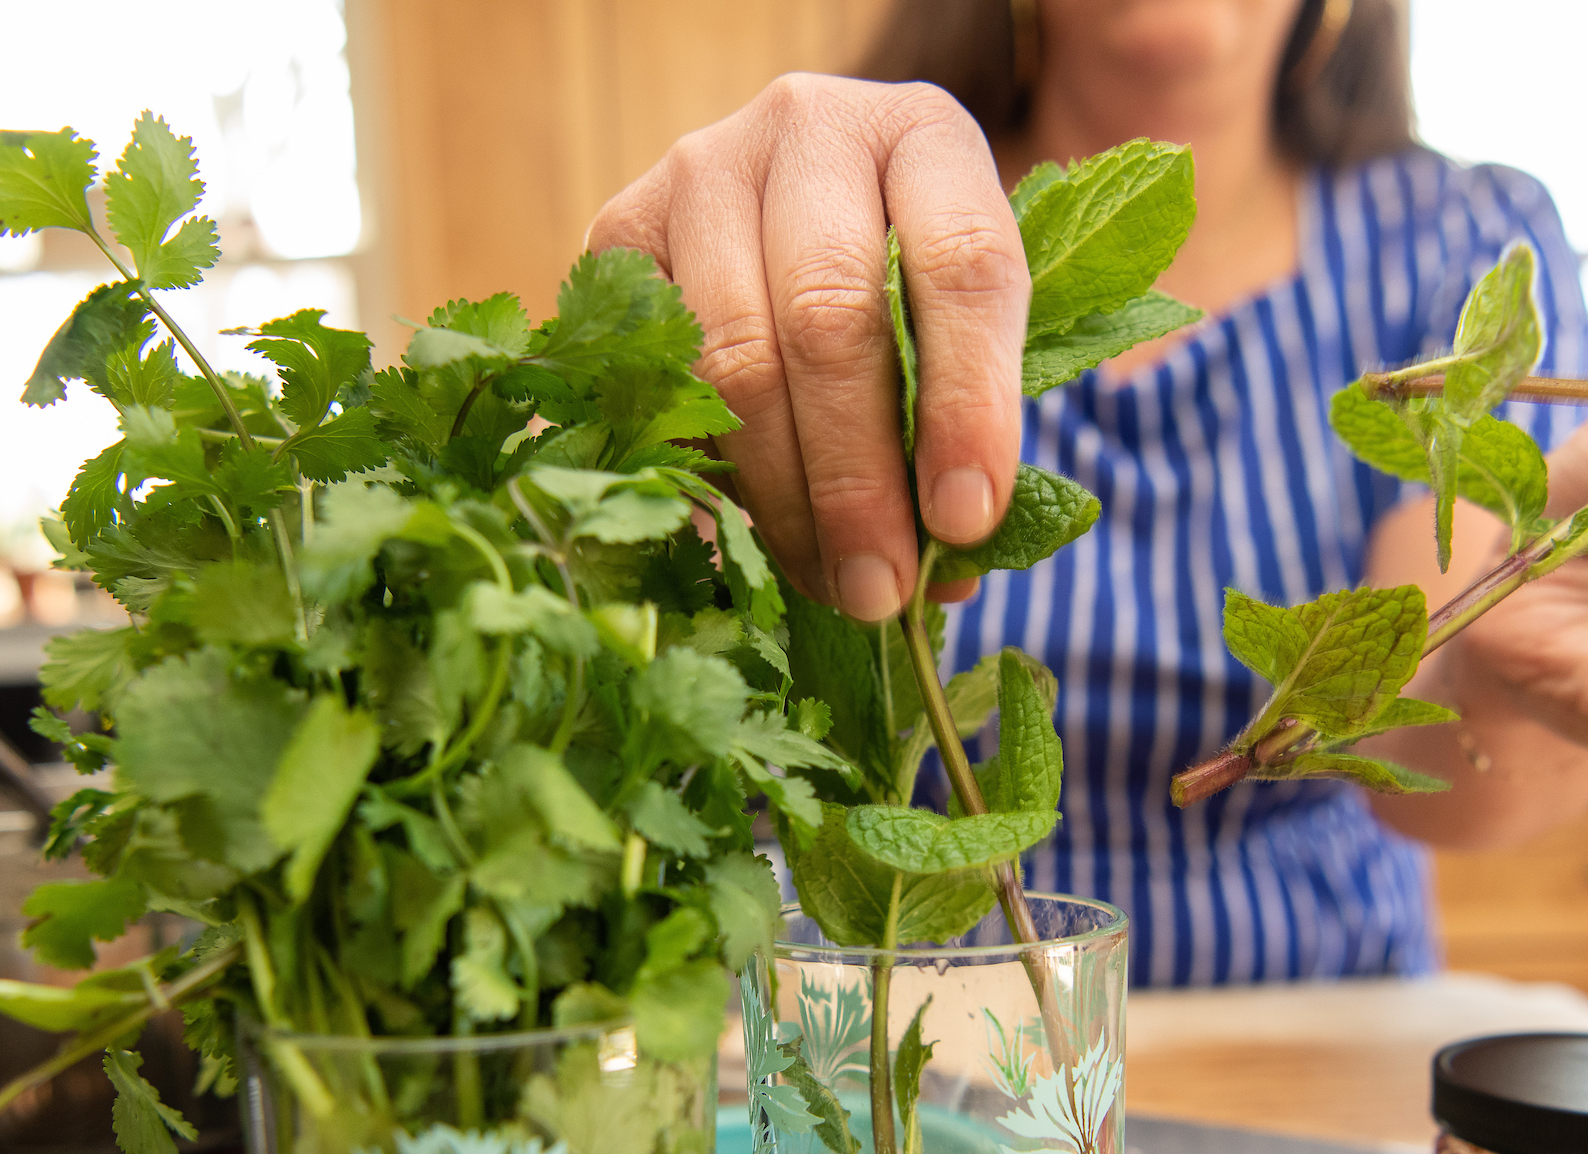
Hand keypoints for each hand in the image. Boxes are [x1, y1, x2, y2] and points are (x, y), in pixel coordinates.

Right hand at [587, 74, 1027, 619]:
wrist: (787, 205)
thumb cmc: (900, 286)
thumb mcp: (957, 327)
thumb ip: (960, 425)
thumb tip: (939, 574)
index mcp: (926, 137)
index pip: (961, 265)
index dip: (966, 403)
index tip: (966, 519)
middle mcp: (808, 130)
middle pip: (830, 319)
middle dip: (856, 478)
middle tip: (879, 590)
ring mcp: (701, 172)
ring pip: (732, 358)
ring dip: (779, 498)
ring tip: (825, 583)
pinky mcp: (621, 230)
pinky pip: (655, 377)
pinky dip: (698, 473)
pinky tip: (741, 541)